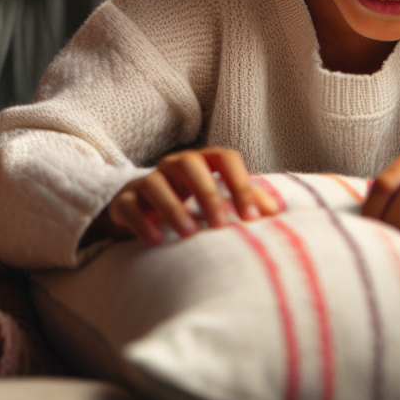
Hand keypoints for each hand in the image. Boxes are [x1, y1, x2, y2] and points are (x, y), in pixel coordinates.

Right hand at [91, 147, 279, 246]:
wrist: (138, 210)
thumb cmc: (188, 202)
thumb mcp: (217, 199)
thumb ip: (246, 200)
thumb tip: (276, 212)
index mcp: (202, 162)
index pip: (225, 158)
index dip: (240, 183)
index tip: (252, 217)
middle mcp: (174, 166)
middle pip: (190, 165)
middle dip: (207, 194)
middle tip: (222, 224)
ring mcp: (146, 181)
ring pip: (156, 183)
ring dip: (173, 207)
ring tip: (188, 233)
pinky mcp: (124, 202)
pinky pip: (129, 207)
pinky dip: (142, 223)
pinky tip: (156, 241)